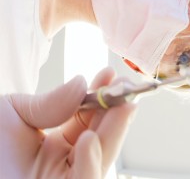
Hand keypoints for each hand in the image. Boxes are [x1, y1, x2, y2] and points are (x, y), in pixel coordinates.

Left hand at [0, 67, 136, 177]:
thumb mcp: (11, 114)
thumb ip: (48, 102)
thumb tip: (82, 84)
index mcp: (52, 146)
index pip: (86, 119)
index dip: (101, 97)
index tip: (111, 74)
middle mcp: (63, 164)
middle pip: (100, 137)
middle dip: (116, 113)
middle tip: (128, 91)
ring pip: (99, 159)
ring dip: (113, 133)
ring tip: (122, 107)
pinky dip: (89, 163)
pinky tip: (88, 140)